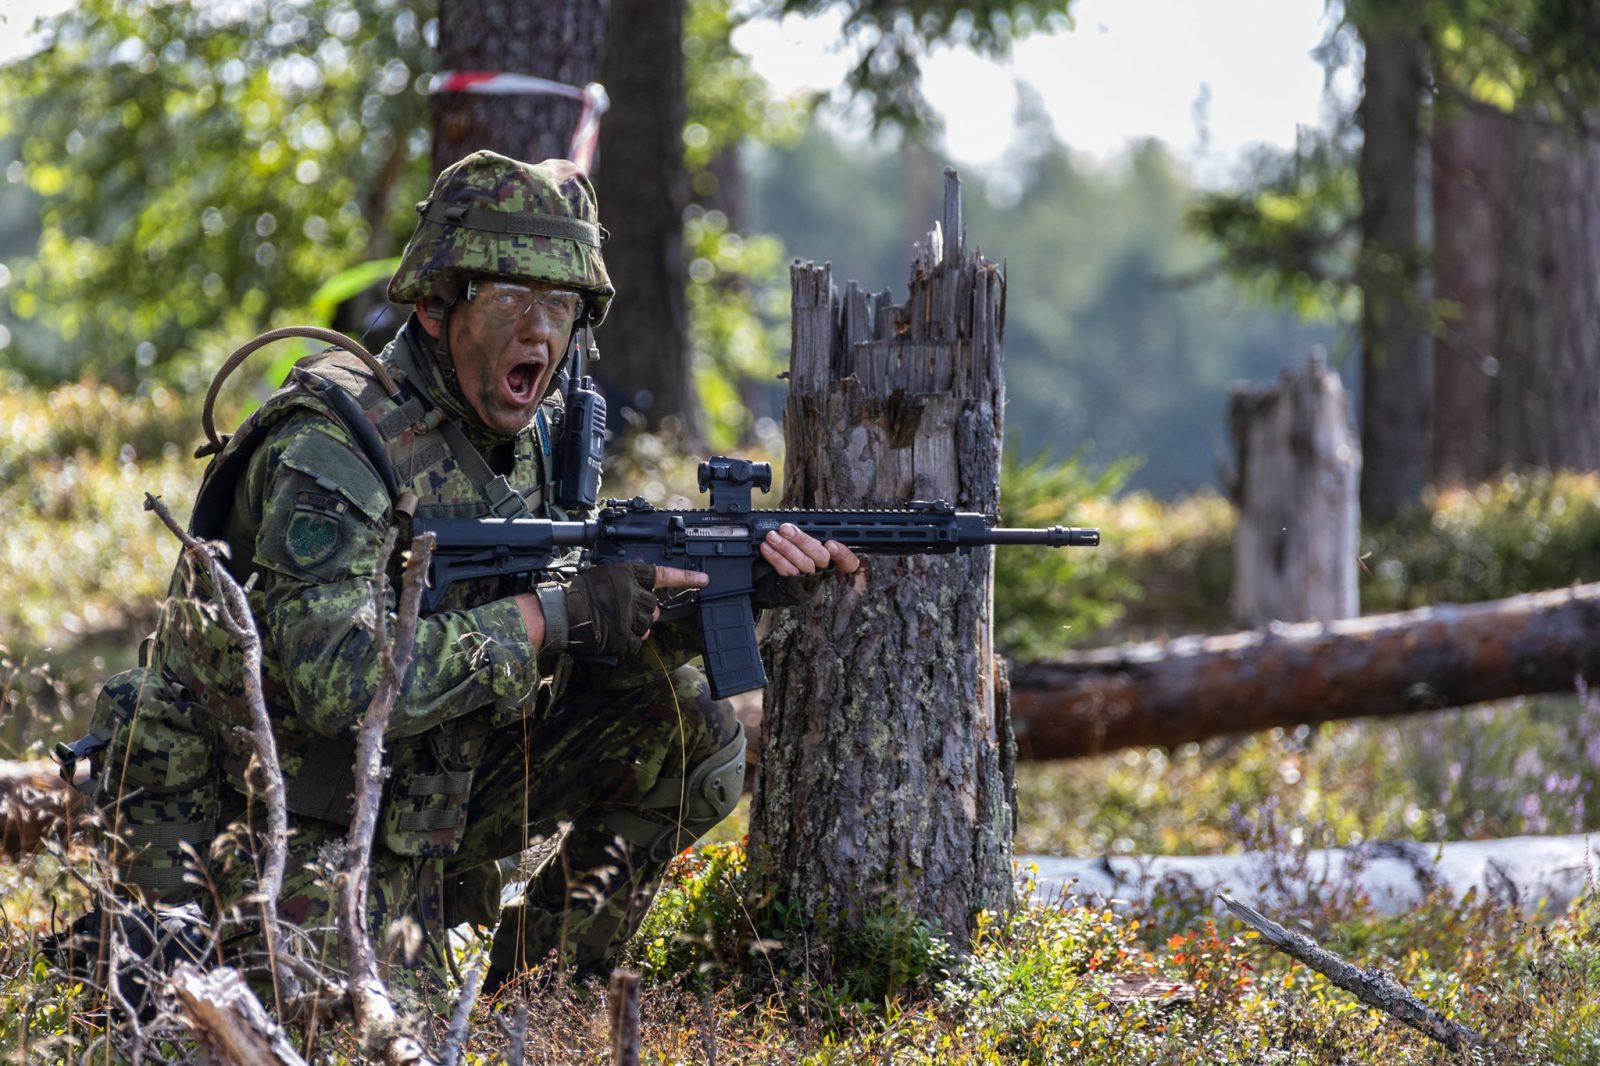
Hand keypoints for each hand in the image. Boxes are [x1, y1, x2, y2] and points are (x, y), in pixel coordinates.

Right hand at [566, 562, 707, 658]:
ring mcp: (629, 617)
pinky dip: (627, 642)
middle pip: (654, 608)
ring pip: (646, 625)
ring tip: (612, 623)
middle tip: (622, 611)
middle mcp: (632, 594)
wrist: (559, 613)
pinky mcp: (624, 636)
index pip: (662, 575)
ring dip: (634, 627)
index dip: (685, 578)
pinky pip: (636, 642)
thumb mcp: (604, 575)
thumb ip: (627, 583)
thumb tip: (642, 598)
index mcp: (627, 575)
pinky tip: (611, 635)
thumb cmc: (577, 593)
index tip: (704, 580)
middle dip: (642, 612)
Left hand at [759, 523, 860, 577]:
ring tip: (771, 536)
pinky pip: (787, 571)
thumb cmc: (791, 555)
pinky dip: (776, 557)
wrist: (768, 581)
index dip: (844, 554)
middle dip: (802, 540)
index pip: (849, 562)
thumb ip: (805, 536)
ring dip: (785, 547)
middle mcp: (824, 572)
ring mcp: (810, 581)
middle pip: (821, 557)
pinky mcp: (794, 589)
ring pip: (804, 564)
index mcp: (832, 559)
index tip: (831, 544)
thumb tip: (792, 523)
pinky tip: (766, 548)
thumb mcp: (802, 544)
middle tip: (785, 528)